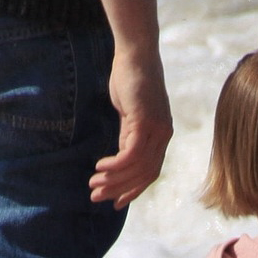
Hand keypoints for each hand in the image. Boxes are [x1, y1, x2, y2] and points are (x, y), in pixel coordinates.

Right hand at [89, 48, 169, 207]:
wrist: (135, 54)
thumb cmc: (130, 81)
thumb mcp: (129, 114)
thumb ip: (127, 136)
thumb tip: (120, 158)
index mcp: (161, 136)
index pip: (150, 173)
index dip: (133, 190)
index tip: (116, 202)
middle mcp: (163, 136)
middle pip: (144, 175)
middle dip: (119, 190)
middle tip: (96, 197)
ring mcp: (157, 129)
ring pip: (137, 168)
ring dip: (114, 180)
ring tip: (94, 184)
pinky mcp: (145, 122)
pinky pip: (131, 154)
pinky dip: (115, 165)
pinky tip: (100, 166)